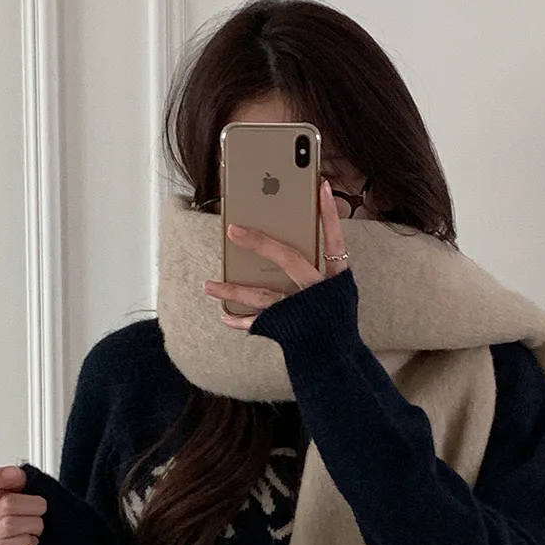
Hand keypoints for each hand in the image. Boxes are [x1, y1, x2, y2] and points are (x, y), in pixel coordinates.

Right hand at [0, 465, 46, 544]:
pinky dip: (26, 541)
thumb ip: (17, 477)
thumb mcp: (21, 486)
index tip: (19, 476)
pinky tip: (30, 537)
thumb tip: (18, 476)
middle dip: (34, 505)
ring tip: (36, 524)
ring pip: (10, 525)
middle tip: (40, 507)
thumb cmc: (26, 509)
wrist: (32, 532)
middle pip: (7, 504)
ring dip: (33, 524)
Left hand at [203, 179, 350, 330]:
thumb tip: (292, 233)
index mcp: (334, 278)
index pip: (334, 240)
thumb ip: (319, 264)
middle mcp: (317, 291)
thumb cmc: (332, 316)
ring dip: (233, 290)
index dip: (329, 214)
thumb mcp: (335, 289)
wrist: (336, 357)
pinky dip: (240, 320)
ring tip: (208, 285)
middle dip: (261, 242)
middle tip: (232, 229)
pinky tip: (223, 315)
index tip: (321, 186)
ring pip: (263, 295)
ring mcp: (301, 309)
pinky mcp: (287, 327)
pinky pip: (258, 323)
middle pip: (289, 260)